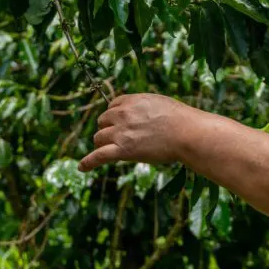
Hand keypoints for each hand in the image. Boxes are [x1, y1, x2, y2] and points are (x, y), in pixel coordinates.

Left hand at [78, 93, 199, 169]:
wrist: (186, 133)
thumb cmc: (181, 119)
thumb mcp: (160, 103)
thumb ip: (145, 106)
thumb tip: (143, 112)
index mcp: (132, 101)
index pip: (113, 105)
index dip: (115, 115)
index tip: (119, 122)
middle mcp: (122, 114)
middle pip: (103, 121)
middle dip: (108, 129)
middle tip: (118, 138)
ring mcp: (121, 132)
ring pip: (99, 138)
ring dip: (103, 143)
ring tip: (109, 150)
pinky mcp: (123, 150)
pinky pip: (98, 156)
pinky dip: (88, 162)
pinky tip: (82, 167)